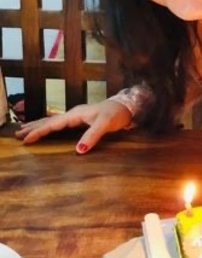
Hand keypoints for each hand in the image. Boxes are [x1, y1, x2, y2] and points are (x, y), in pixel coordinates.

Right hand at [15, 99, 132, 153]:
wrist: (127, 107)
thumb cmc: (116, 114)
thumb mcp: (104, 125)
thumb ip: (92, 136)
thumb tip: (78, 150)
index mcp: (76, 114)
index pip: (53, 124)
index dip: (39, 132)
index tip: (26, 139)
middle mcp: (74, 114)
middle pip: (49, 121)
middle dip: (34, 127)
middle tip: (18, 134)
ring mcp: (78, 116)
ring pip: (54, 121)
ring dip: (40, 126)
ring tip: (26, 130)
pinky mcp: (83, 119)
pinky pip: (62, 123)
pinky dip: (51, 126)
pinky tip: (49, 128)